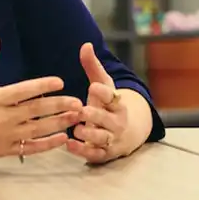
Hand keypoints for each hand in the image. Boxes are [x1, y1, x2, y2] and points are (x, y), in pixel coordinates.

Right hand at [0, 32, 82, 161]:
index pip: (22, 91)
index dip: (42, 86)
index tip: (60, 81)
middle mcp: (0, 118)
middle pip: (35, 111)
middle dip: (58, 106)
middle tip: (78, 101)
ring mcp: (3, 136)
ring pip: (36, 130)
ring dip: (58, 123)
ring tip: (75, 117)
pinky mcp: (4, 151)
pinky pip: (30, 148)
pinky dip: (47, 144)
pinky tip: (62, 137)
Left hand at [66, 43, 147, 163]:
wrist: (128, 131)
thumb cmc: (109, 104)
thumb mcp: (103, 85)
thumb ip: (93, 67)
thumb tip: (85, 45)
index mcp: (116, 102)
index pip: (112, 97)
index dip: (103, 92)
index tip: (93, 86)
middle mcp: (117, 121)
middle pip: (108, 119)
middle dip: (96, 116)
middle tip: (82, 111)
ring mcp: (112, 138)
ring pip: (103, 138)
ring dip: (90, 134)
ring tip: (76, 129)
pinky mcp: (105, 153)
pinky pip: (96, 155)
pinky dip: (83, 151)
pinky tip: (69, 145)